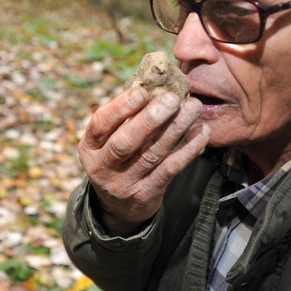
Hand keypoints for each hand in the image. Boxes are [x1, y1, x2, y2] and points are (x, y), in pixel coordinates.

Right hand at [78, 87, 209, 235]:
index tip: (142, 92)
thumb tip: (153, 83)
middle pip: (125, 142)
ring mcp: (123, 184)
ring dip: (176, 128)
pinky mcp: (146, 195)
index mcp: (89, 148)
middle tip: (172, 98)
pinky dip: (188, 149)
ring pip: (152, 154)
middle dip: (150, 119)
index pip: (100, 124)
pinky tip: (201, 132)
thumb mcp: (108, 142)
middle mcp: (102, 167)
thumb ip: (123, 118)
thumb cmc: (118, 160)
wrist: (120, 207)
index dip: (120, 107)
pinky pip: (170, 169)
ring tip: (193, 108)